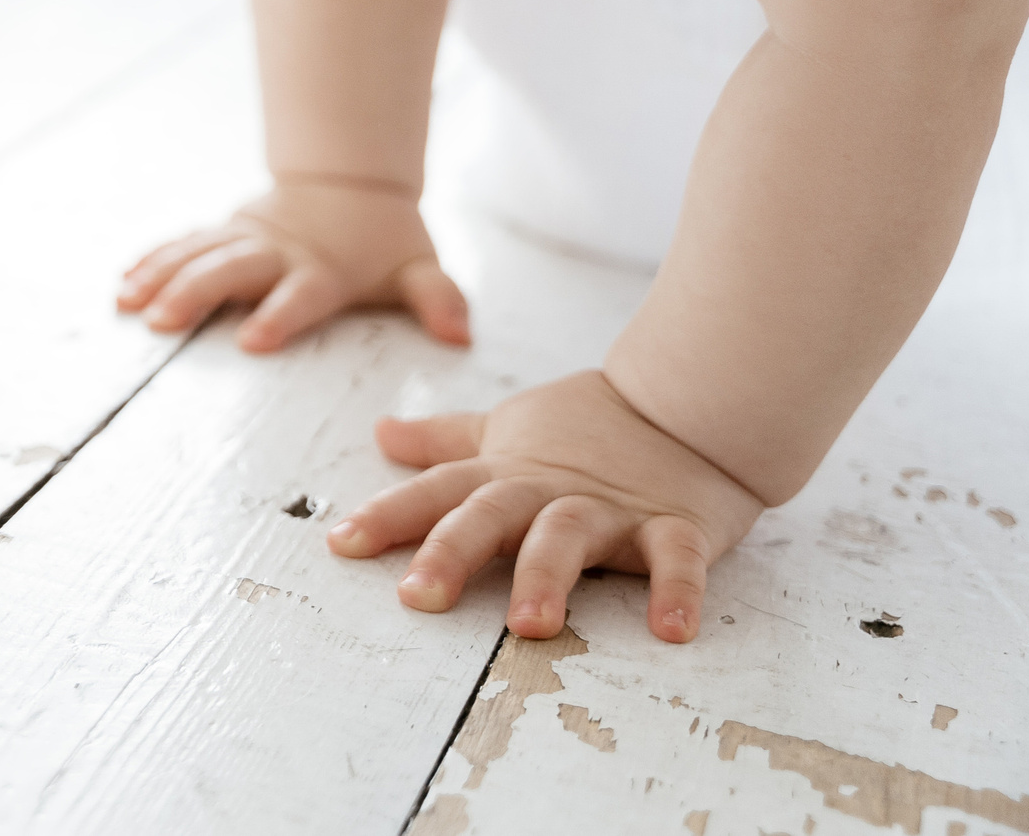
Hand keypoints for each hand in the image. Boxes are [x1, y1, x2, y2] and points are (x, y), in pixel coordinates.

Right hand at [117, 183, 469, 350]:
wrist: (349, 182)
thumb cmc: (384, 240)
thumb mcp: (420, 266)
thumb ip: (438, 299)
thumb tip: (460, 334)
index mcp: (325, 267)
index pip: (303, 293)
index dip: (280, 315)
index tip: (252, 341)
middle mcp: (279, 250)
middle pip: (234, 271)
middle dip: (196, 292)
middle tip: (162, 319)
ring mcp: (247, 237)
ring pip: (200, 254)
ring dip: (163, 276)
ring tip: (128, 303)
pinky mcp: (226, 231)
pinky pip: (185, 243)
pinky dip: (154, 259)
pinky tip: (123, 282)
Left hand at [327, 370, 766, 642]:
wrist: (689, 400)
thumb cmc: (590, 427)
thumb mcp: (507, 432)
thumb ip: (445, 442)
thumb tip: (381, 434)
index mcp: (505, 475)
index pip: (436, 493)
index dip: (388, 516)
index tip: (340, 544)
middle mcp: (547, 491)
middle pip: (489, 515)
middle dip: (451, 551)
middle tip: (417, 595)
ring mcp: (611, 508)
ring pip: (569, 536)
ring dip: (547, 576)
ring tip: (529, 624)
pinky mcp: (676, 525)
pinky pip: (677, 558)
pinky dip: (678, 589)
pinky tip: (672, 628)